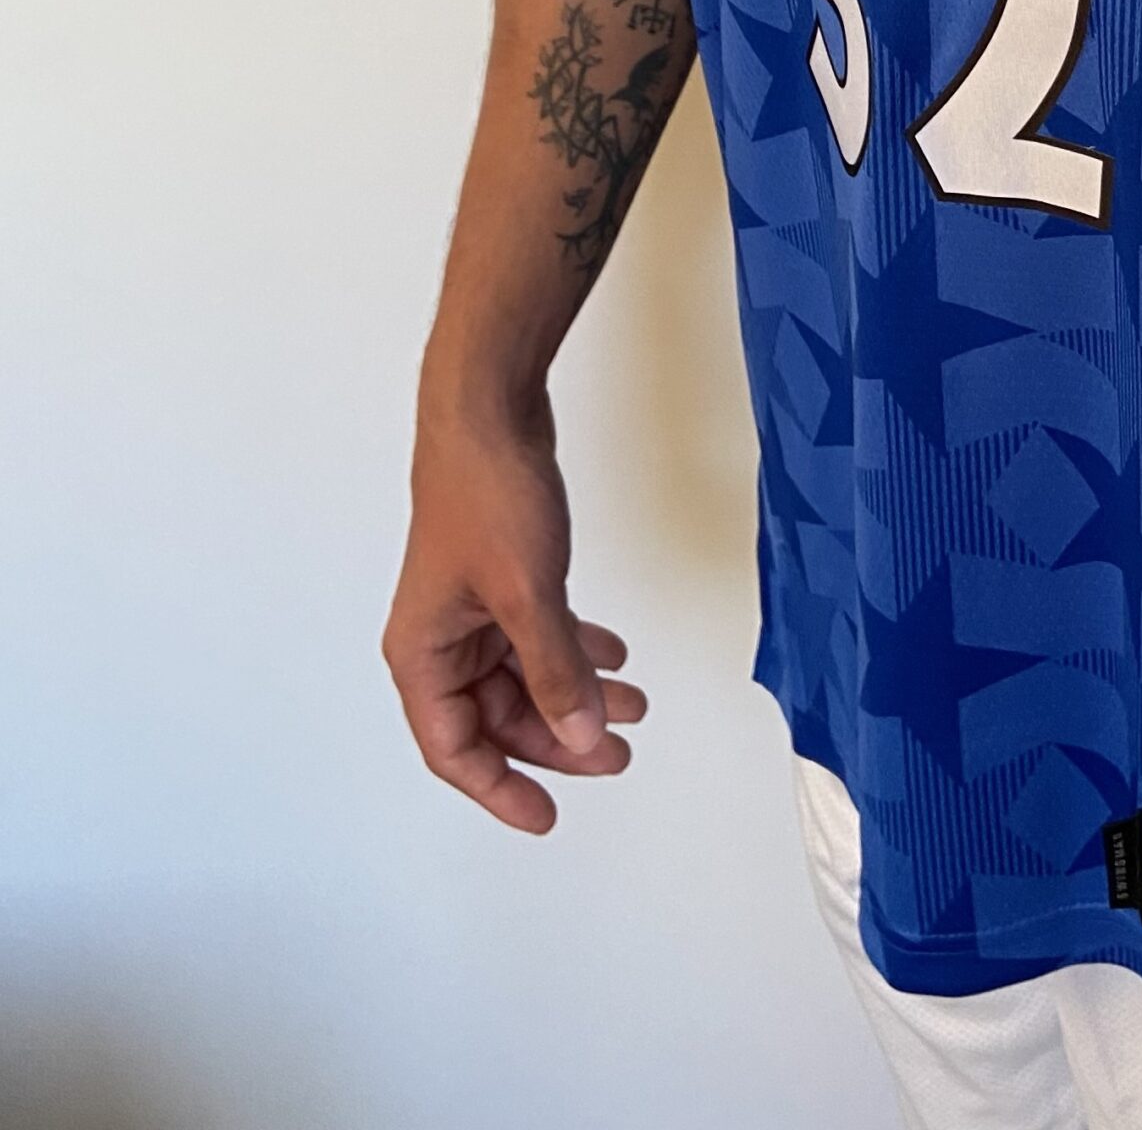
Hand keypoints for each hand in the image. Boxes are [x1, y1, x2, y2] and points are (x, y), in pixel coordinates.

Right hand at [382, 394, 646, 832]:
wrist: (489, 410)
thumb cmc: (487, 493)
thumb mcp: (529, 594)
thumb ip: (557, 671)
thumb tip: (584, 736)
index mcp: (422, 653)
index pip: (454, 748)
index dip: (500, 787)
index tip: (546, 815)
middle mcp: (442, 637)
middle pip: (497, 716)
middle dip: (557, 739)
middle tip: (617, 757)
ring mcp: (472, 605)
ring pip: (524, 674)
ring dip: (575, 693)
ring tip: (634, 708)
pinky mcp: (502, 574)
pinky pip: (537, 632)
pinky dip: (575, 648)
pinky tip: (614, 655)